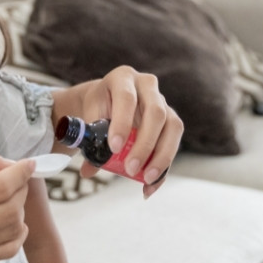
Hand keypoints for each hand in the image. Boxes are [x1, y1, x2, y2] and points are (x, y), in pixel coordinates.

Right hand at [0, 146, 33, 262]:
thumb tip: (5, 163)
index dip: (19, 173)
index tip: (28, 163)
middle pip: (9, 210)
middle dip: (21, 189)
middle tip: (15, 177)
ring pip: (12, 231)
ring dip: (19, 209)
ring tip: (9, 195)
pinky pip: (6, 251)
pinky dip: (17, 233)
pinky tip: (9, 219)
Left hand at [66, 66, 182, 197]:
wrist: (107, 101)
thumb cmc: (98, 107)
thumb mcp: (89, 117)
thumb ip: (89, 141)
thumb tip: (89, 170)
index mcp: (123, 78)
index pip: (126, 99)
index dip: (122, 123)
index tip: (114, 148)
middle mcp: (147, 86)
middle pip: (155, 113)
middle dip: (144, 144)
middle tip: (130, 169)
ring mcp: (163, 102)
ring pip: (172, 127)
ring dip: (161, 157)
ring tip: (146, 179)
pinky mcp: (172, 120)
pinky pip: (174, 143)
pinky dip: (164, 167)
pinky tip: (151, 185)